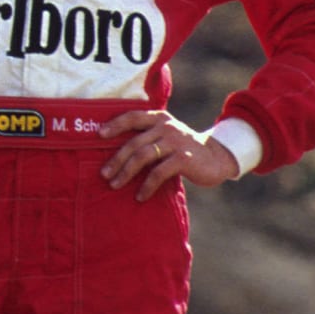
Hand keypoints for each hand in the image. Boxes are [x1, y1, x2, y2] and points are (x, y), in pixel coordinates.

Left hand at [98, 110, 237, 201]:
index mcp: (159, 118)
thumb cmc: (183, 149)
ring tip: (115, 185)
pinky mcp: (183, 158)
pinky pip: (158, 173)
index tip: (98, 135)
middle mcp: (166, 126)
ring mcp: (176, 141)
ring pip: (143, 156)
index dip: (115, 125)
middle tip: (104, 174)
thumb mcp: (166, 137)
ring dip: (126, 172)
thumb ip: (147, 138)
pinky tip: (140, 196)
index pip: (132, 117)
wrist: (216, 158)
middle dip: (116, 159)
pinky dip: (147, 186)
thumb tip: (114, 154)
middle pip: (134, 142)